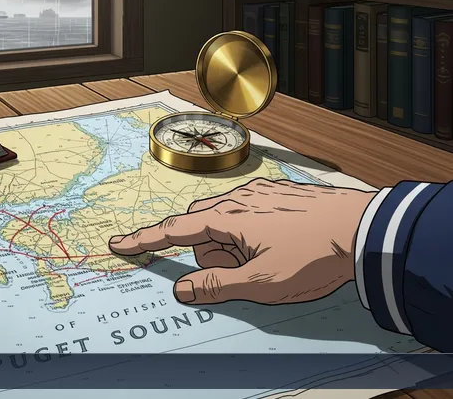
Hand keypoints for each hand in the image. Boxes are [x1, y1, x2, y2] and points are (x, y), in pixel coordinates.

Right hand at [108, 178, 374, 304]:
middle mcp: (236, 200)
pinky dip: (252, 235)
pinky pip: (248, 216)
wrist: (365, 229)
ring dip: (235, 248)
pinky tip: (282, 245)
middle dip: (212, 256)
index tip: (118, 244)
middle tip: (244, 274)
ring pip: (227, 226)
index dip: (144, 240)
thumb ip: (215, 286)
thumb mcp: (261, 284)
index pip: (173, 232)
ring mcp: (258, 194)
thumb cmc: (312, 256)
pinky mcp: (276, 195)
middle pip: (202, 232)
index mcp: (226, 220)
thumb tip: (181, 289)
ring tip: (273, 261)